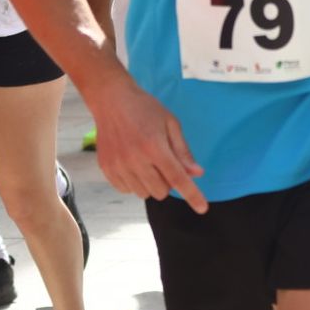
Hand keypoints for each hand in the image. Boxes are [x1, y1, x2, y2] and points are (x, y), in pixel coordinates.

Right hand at [86, 73, 206, 211]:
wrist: (111, 100)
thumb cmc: (145, 109)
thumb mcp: (170, 123)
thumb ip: (183, 151)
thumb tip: (197, 174)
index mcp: (154, 147)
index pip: (177, 179)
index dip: (192, 195)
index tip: (202, 208)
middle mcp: (135, 160)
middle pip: (161, 191)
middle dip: (168, 182)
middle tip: (163, 161)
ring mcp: (118, 166)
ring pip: (144, 193)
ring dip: (151, 183)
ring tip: (147, 161)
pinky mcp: (106, 169)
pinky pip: (126, 190)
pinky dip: (134, 182)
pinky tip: (133, 164)